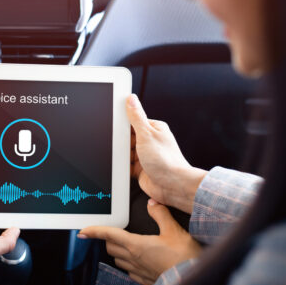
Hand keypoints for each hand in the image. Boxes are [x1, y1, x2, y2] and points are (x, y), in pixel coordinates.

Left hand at [79, 199, 201, 284]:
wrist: (192, 282)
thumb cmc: (184, 258)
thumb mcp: (174, 231)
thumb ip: (160, 214)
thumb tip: (152, 202)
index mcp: (136, 246)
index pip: (109, 235)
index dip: (94, 231)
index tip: (82, 231)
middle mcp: (133, 259)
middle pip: (111, 247)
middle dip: (107, 238)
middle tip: (111, 232)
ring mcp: (138, 271)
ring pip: (118, 260)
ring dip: (117, 251)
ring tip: (124, 244)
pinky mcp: (145, 280)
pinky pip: (129, 271)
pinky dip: (128, 263)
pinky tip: (137, 260)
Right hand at [128, 94, 206, 212]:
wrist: (172, 186)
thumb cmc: (166, 160)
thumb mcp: (147, 134)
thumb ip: (136, 117)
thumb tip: (131, 99)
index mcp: (154, 129)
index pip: (133, 121)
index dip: (122, 123)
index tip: (113, 123)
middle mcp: (150, 141)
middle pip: (127, 137)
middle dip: (121, 141)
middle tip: (117, 143)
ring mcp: (145, 156)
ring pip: (125, 151)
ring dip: (122, 154)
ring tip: (123, 157)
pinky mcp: (140, 168)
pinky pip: (126, 164)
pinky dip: (122, 165)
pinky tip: (122, 166)